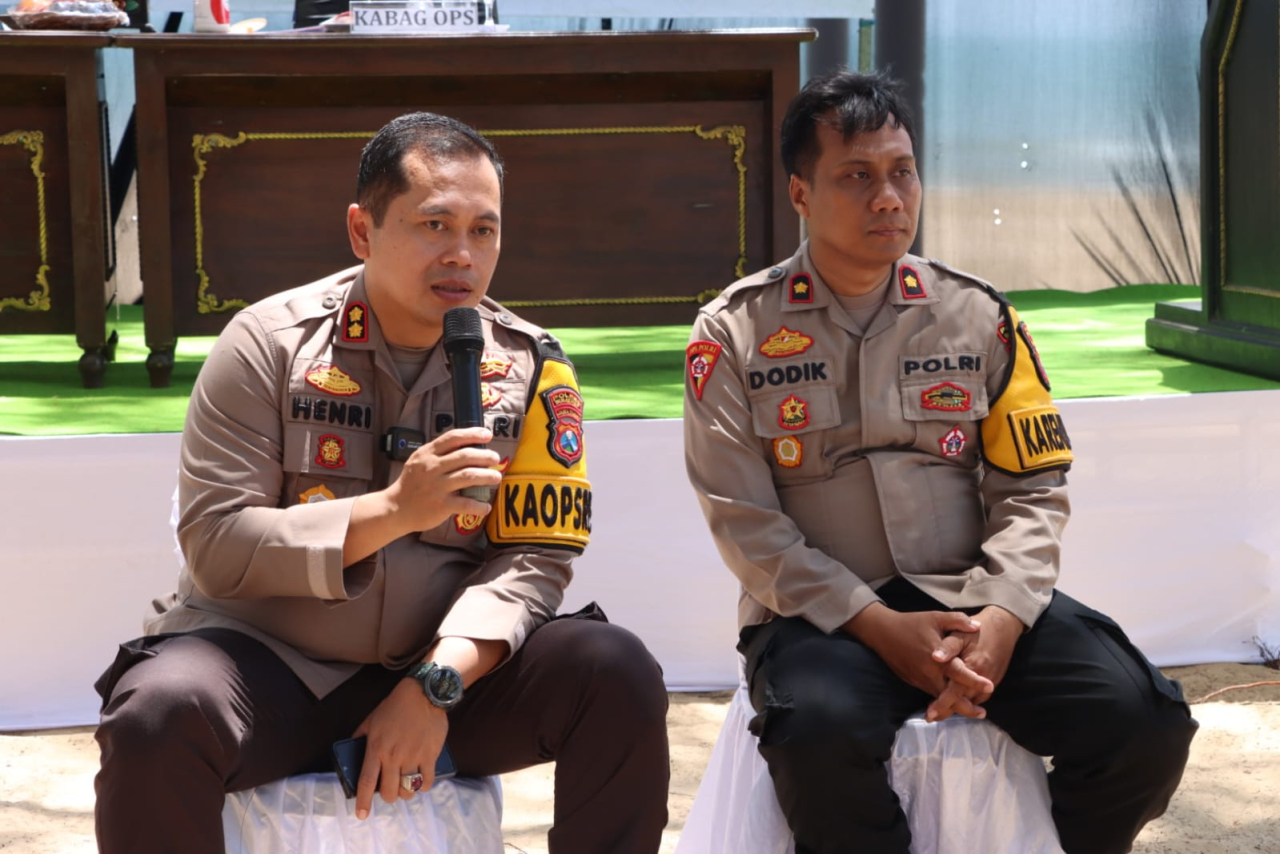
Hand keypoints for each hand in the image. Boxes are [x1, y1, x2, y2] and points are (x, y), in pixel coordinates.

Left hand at [351, 679, 447, 819]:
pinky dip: (423, 787)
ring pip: (408, 790)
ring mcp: (413, 756)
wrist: (423, 694)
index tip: (361, 815)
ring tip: (406, 787)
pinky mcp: (430, 755)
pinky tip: (421, 782)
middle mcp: (393, 756)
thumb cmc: (395, 706)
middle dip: (389, 796)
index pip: (367, 781)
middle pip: (389, 791)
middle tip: (390, 790)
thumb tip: (351, 750)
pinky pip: (426, 782)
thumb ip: (360, 737)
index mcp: (376, 748)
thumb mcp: (371, 719)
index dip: (363, 801)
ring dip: (406, 793)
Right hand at [387, 427, 502, 531]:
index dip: (473, 434)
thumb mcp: (419, 461)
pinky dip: (479, 505)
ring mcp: (436, 486)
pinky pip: (466, 503)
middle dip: (485, 456)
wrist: (395, 508)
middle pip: (464, 456)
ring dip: (486, 476)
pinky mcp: (440, 505)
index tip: (487, 435)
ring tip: (496, 477)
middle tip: (495, 459)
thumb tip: (468, 446)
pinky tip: (486, 506)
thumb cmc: (412, 484)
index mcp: (427, 454)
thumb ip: (439, 453)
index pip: (453, 438)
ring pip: (468, 476)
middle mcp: (432, 467)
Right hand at [844, 603, 993, 698]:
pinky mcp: (914, 681)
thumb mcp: (935, 617)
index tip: (990, 686)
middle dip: (967, 707)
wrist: (882, 632)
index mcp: (937, 658)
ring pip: (939, 698)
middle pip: (950, 696)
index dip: (975, 681)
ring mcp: (920, 679)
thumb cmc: (911, 624)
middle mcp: (929, 673)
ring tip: (972, 710)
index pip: (960, 673)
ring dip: (955, 706)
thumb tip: (978, 626)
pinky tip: (951, 701)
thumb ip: (958, 621)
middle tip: (983, 713)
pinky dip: (942, 700)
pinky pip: (931, 694)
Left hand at [925, 605, 1022, 720]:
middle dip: (946, 710)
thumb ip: (948, 647)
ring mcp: (990, 682)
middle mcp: (984, 679)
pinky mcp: (993, 681)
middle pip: (963, 701)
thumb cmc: (978, 630)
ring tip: (939, 713)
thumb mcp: (960, 634)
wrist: (1003, 627)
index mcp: (974, 667)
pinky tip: (955, 703)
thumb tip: (934, 657)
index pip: (956, 692)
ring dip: (957, 708)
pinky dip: (967, 702)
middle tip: (930, 717)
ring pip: (971, 702)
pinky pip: (979, 697)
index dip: (942, 704)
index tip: (930, 714)